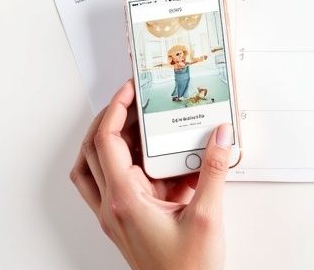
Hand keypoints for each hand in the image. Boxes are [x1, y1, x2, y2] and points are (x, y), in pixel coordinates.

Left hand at [70, 80, 231, 269]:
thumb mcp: (207, 215)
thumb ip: (213, 170)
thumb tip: (220, 136)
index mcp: (124, 201)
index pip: (106, 143)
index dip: (115, 110)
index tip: (130, 91)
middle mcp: (113, 207)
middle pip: (94, 151)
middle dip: (110, 119)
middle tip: (132, 100)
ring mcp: (117, 216)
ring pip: (95, 169)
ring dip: (108, 142)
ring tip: (134, 124)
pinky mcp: (127, 222)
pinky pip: (113, 186)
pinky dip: (125, 165)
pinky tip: (154, 160)